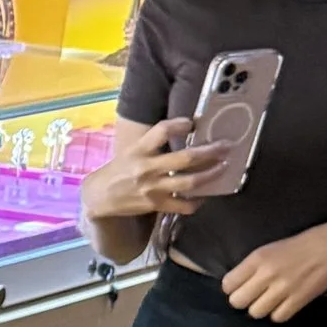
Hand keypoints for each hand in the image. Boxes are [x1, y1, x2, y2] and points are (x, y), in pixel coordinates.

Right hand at [81, 117, 216, 226]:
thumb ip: (153, 144)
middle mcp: (147, 168)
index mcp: (139, 150)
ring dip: (211, 174)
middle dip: (210, 151)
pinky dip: (197, 201)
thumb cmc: (119, 170)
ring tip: (224, 167)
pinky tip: (205, 195)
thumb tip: (185, 131)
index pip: (161, 131)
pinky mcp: (156, 205)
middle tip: (226, 146)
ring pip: (189, 182)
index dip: (179, 124)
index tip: (193, 122)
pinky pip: (183, 205)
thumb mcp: (131, 151)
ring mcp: (152, 188)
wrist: (99, 197)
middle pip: (185, 158)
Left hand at [222, 218, 326, 321]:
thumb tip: (235, 286)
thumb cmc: (298, 246)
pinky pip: (278, 317)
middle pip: (237, 302)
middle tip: (254, 297)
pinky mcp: (299, 299)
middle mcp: (267, 274)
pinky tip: (283, 305)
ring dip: (261, 309)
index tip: (241, 287)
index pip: (228, 284)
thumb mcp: (268, 250)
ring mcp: (283, 288)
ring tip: (269, 301)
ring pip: (255, 312)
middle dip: (243, 301)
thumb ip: (251, 267)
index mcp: (257, 259)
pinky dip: (278, 314)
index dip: (232, 289)